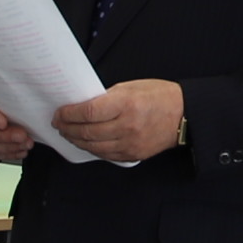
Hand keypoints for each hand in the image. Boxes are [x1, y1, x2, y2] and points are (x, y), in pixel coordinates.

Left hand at [54, 78, 184, 162]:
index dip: (68, 114)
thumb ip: (106, 98)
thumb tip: (81, 106)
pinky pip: (105, 155)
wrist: (184, 115)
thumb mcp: (130, 87)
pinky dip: (91, 149)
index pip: (88, 112)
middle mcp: (127, 126)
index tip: (59, 113)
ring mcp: (130, 143)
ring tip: (68, 134)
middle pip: (87, 132)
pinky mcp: (133, 154)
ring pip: (93, 147)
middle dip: (67, 129)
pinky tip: (85, 142)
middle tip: (58, 124)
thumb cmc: (158, 97)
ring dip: (76, 140)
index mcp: (126, 104)